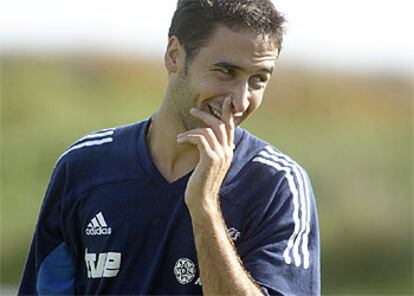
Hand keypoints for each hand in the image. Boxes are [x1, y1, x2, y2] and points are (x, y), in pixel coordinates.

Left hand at [177, 97, 234, 214]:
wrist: (202, 200)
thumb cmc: (202, 183)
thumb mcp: (209, 164)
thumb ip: (211, 151)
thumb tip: (205, 139)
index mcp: (229, 152)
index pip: (231, 128)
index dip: (228, 113)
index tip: (226, 101)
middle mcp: (227, 152)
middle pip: (221, 124)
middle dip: (207, 115)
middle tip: (194, 110)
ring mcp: (220, 155)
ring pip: (209, 130)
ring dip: (192, 130)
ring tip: (181, 136)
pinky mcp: (210, 158)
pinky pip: (200, 138)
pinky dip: (188, 136)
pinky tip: (180, 140)